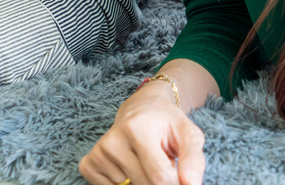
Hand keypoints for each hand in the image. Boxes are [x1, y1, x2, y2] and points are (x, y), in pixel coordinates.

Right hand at [79, 86, 205, 184]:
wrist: (141, 108)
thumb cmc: (167, 123)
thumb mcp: (188, 134)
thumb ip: (193, 160)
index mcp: (138, 128)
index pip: (161, 177)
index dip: (176, 182)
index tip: (179, 174)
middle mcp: (114, 139)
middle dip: (159, 182)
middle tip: (161, 162)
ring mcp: (100, 151)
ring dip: (142, 181)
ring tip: (146, 161)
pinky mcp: (90, 161)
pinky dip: (124, 184)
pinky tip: (129, 165)